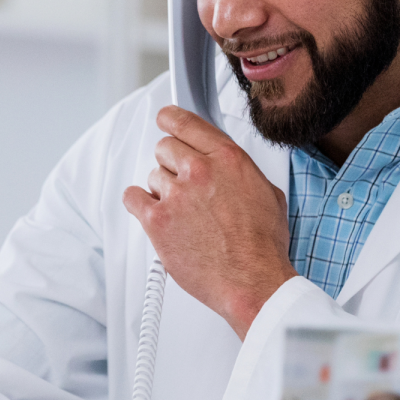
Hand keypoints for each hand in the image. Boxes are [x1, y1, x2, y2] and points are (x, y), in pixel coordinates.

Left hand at [122, 106, 298, 338]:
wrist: (251, 281)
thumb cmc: (261, 246)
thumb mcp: (267, 194)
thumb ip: (241, 172)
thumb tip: (230, 169)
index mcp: (227, 159)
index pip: (186, 122)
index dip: (170, 119)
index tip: (165, 120)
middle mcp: (199, 170)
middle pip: (165, 148)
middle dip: (172, 164)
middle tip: (183, 184)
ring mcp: (176, 194)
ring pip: (152, 175)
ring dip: (162, 190)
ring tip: (182, 213)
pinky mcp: (157, 220)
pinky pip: (133, 198)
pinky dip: (139, 204)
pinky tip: (154, 214)